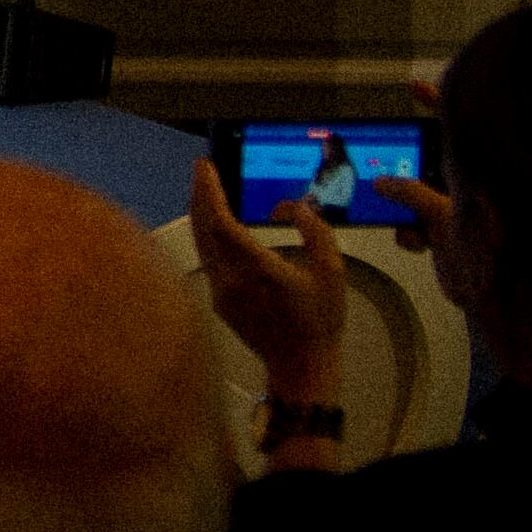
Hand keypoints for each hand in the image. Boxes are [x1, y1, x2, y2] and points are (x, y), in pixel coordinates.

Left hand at [183, 160, 351, 405]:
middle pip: (203, 228)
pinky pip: (207, 259)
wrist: (301, 365)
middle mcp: (231, 280)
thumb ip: (314, 230)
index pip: (222, 223)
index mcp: (259, 270)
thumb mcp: (331, 270)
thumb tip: (290, 206)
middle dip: (199, 194)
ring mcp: (220, 292)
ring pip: (201, 244)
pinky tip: (214, 225)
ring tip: (206, 190)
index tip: (205, 167)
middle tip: (202, 169)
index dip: (210, 192)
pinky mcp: (218, 301)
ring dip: (201, 214)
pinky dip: (207, 235)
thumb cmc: (320, 320)